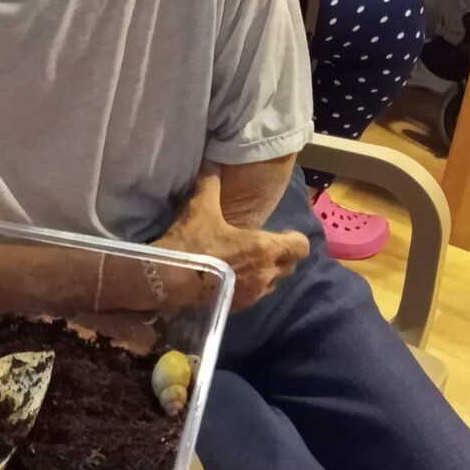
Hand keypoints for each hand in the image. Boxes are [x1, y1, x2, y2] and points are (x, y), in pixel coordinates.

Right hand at [154, 174, 308, 312]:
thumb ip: (211, 183)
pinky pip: (256, 296)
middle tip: (263, 246)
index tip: (280, 233)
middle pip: (290, 266)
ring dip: (267, 273)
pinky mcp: (239, 307)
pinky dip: (251, 287)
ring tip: (248, 263)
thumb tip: (212, 162)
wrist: (168, 281)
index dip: (294, 239)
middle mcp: (266, 274)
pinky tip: (232, 278)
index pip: (301, 247)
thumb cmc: (191, 244)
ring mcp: (253, 294)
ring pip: (274, 283)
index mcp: (264, 248)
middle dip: (281, 256)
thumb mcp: (200, 208)